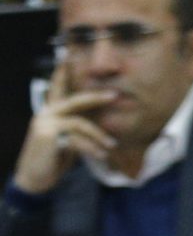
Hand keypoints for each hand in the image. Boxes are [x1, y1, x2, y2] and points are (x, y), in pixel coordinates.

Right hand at [13, 58, 115, 195]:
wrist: (34, 180)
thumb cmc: (53, 161)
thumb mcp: (69, 142)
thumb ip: (78, 130)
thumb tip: (98, 125)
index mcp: (50, 113)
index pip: (57, 89)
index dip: (62, 74)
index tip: (67, 56)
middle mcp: (45, 113)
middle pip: (74, 100)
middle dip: (96, 96)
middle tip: (115, 95)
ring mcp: (44, 122)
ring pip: (80, 122)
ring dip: (98, 135)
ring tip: (112, 146)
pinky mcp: (47, 133)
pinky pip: (77, 136)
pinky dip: (91, 145)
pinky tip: (101, 155)